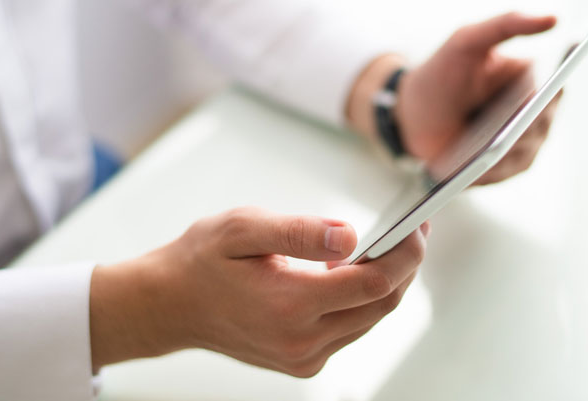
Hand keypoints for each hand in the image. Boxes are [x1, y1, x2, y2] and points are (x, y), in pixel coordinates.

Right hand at [90, 207, 428, 375]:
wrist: (170, 305)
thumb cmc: (201, 261)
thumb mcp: (243, 228)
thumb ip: (300, 231)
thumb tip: (350, 235)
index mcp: (290, 304)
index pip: (374, 282)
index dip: (406, 254)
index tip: (417, 226)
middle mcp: (301, 341)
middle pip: (381, 305)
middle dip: (404, 266)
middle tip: (411, 231)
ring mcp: (302, 357)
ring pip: (369, 319)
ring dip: (385, 283)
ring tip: (388, 246)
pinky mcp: (301, 362)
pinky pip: (349, 330)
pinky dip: (361, 301)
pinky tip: (352, 273)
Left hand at [396, 12, 559, 183]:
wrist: (411, 112)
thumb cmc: (441, 72)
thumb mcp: (467, 40)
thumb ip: (506, 24)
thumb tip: (553, 19)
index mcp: (531, 79)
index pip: (552, 87)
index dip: (548, 94)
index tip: (534, 97)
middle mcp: (534, 112)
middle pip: (541, 123)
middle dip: (525, 125)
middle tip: (511, 127)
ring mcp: (521, 143)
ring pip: (525, 150)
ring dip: (507, 151)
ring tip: (487, 151)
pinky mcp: (503, 167)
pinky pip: (503, 172)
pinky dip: (489, 171)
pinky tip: (473, 169)